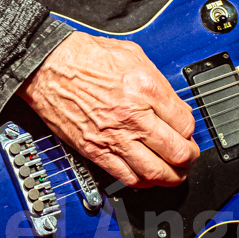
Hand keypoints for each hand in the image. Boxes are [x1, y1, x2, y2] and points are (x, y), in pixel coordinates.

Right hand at [20, 32, 199, 187]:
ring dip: (171, 176)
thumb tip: (173, 103)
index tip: (187, 131)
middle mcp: (134, 117)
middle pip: (177, 152)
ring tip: (174, 173)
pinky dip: (144, 182)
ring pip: (157, 172)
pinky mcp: (96, 151)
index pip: (186, 123)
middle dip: (188, 157)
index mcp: (146, 89)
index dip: (190, 131)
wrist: (48, 66)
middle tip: (188, 156)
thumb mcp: (133, 55)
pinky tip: (148, 177)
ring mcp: (115, 137)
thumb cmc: (84, 57)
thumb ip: (157, 82)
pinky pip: (128, 177)